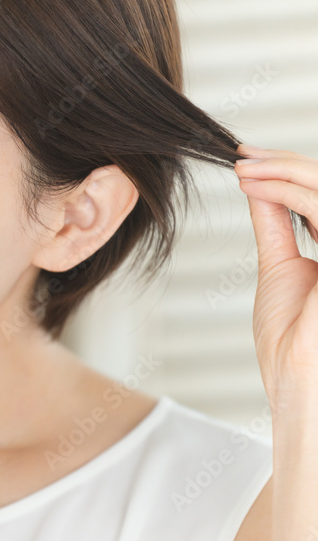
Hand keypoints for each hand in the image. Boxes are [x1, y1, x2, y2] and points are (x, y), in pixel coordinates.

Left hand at [234, 144, 317, 418]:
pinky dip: (285, 191)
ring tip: (241, 169)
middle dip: (285, 162)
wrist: (299, 386)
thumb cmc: (291, 342)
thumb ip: (276, 225)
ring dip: (282, 170)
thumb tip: (258, 188)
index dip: (291, 169)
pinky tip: (253, 186)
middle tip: (242, 155)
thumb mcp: (281, 267)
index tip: (249, 158)